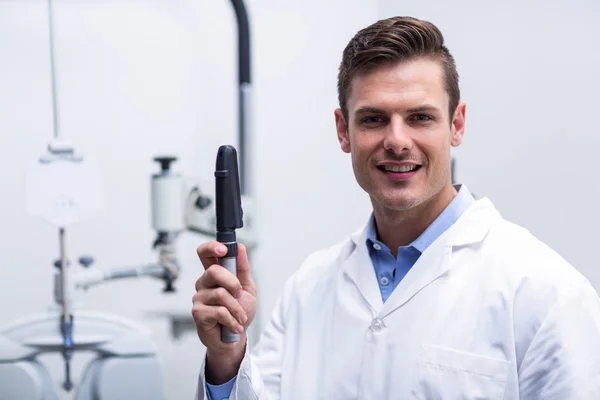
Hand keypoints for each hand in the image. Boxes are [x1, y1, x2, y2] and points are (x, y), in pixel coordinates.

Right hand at [192, 241, 255, 382]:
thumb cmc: (239, 312)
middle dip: (233, 283)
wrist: (235, 338)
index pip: (205, 253)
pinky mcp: (198, 313)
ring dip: (237, 308)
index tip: (224, 250)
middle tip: (239, 295)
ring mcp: (199, 298)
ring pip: (220, 294)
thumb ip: (242, 269)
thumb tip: (240, 248)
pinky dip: (232, 320)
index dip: (212, 247)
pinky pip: (219, 311)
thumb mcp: (247, 288)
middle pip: (214, 271)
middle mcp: (204, 283)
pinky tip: (234, 325)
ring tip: (240, 317)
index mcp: (215, 274)